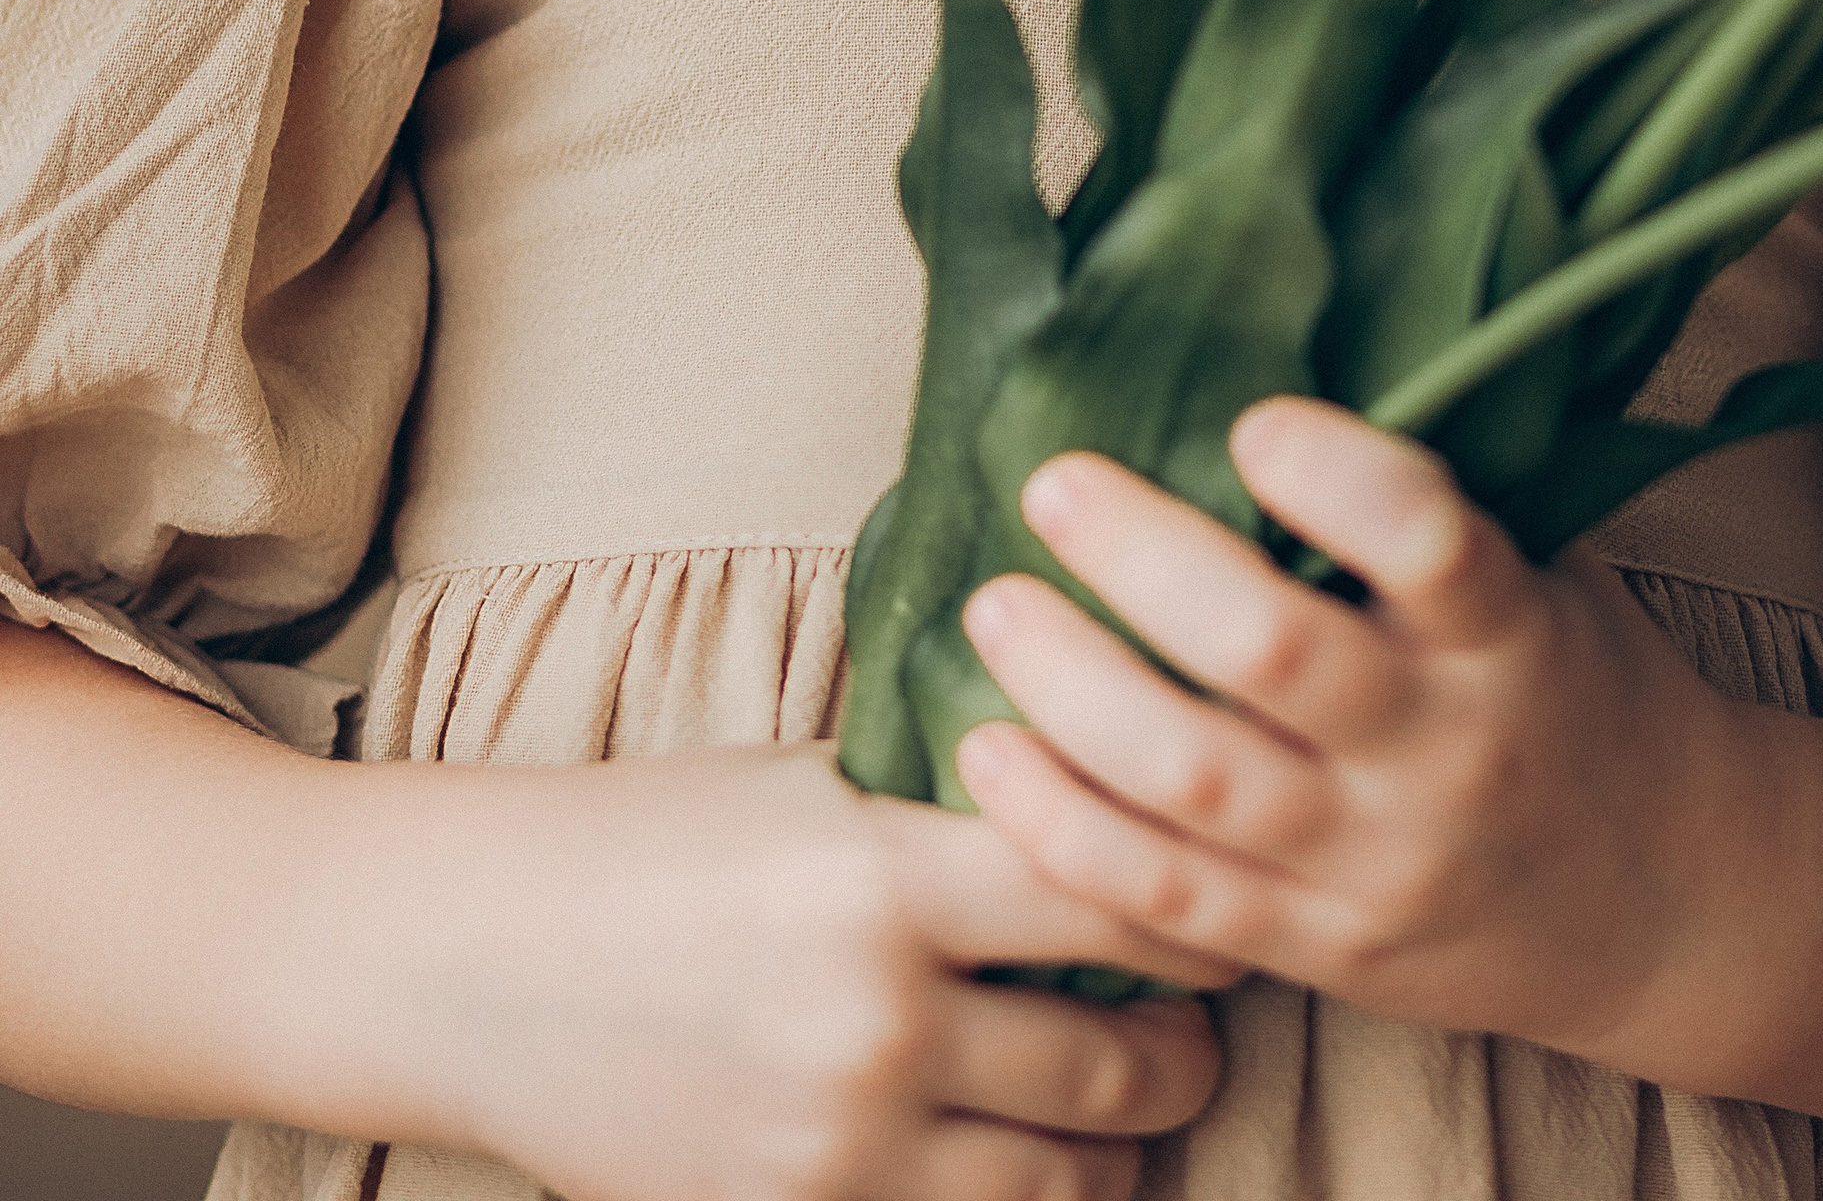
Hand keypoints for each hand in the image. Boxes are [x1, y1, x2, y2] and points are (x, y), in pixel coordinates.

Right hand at [367, 742, 1231, 1200]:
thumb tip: (1098, 789)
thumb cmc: (643, 839)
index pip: (1106, 893)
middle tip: (1210, 1020)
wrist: (471, 958)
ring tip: (1142, 1102)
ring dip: (1122, 1146)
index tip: (1230, 885)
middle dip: (1186, 1049)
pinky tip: (1039, 1164)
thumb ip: (944, 809)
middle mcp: (874, 1020)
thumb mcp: (806, 781)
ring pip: (1059, 1178)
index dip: (1193, 898)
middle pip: (1111, 1061)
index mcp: (883, 875)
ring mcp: (834, 1144)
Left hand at [953, 399, 1739, 1069]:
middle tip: (1056, 482)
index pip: (1432, 545)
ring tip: (993, 607)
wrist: (1669, 908)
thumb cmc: (1575, 689)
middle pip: (1274, 656)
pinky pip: (1165, 901)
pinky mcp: (1314, 952)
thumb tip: (1263, 349)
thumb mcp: (1545, 577)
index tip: (1253, 420)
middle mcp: (1441, 750)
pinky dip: (1061, 827)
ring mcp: (1373, 864)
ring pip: (1194, 779)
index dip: (1338, 479)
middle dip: (1145, 561)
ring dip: (1072, 686)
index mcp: (1510, 634)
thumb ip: (1425, 509)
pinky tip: (988, 753)